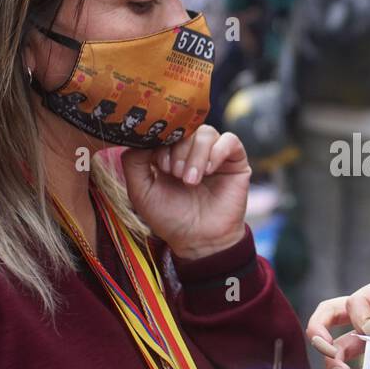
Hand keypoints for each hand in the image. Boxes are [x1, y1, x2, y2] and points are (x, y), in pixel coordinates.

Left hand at [123, 126, 249, 259]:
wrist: (199, 240)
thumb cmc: (170, 218)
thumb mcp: (141, 191)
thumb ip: (134, 162)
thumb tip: (142, 137)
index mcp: (169, 152)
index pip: (166, 129)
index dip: (162, 143)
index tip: (160, 167)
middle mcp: (192, 150)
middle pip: (186, 128)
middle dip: (178, 152)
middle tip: (176, 176)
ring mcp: (215, 154)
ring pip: (206, 132)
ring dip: (195, 156)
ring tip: (191, 180)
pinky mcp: (236, 160)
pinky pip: (230, 140)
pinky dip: (217, 152)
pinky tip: (209, 171)